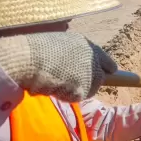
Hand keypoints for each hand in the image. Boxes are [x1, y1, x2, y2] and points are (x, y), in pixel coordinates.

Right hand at [0, 32, 116, 101]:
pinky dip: (66, 95)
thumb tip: (77, 65)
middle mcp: (93, 59)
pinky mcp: (84, 89)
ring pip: (89, 89)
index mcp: (87, 45)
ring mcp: (90, 74)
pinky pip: (76, 96)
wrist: (30, 59)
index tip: (110, 72)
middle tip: (71, 82)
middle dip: (89, 82)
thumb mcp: (60, 44)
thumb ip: (74, 54)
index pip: (106, 61)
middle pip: (101, 78)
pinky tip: (54, 86)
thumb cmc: (38, 50)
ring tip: (57, 80)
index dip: (106, 68)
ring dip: (76, 89)